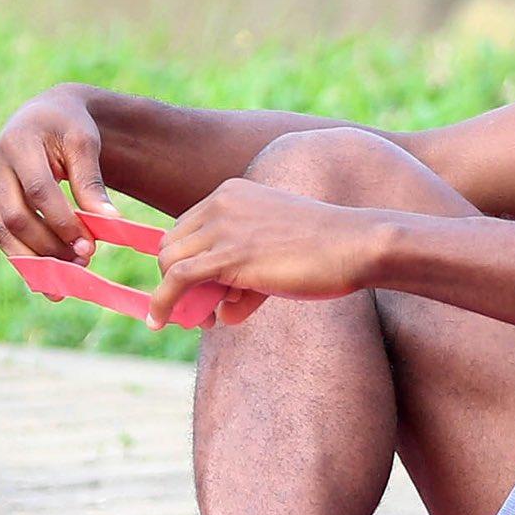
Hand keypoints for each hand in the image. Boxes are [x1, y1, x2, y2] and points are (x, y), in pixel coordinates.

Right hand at [0, 87, 114, 295]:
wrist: (48, 114)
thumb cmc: (69, 127)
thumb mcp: (85, 143)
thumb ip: (91, 182)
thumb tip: (110, 221)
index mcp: (18, 145)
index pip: (39, 192)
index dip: (63, 222)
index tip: (89, 246)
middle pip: (16, 217)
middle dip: (49, 245)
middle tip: (83, 261)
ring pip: (1, 232)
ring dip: (29, 261)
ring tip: (60, 286)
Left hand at [148, 179, 385, 328]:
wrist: (355, 244)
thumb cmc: (327, 250)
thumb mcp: (277, 254)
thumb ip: (246, 279)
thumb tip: (223, 314)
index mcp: (233, 193)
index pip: (187, 228)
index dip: (188, 262)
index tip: (203, 290)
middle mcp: (221, 203)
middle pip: (171, 244)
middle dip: (178, 279)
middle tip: (202, 309)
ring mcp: (223, 227)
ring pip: (169, 262)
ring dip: (177, 296)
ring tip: (204, 320)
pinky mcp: (228, 255)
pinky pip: (177, 279)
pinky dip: (163, 302)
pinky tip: (159, 321)